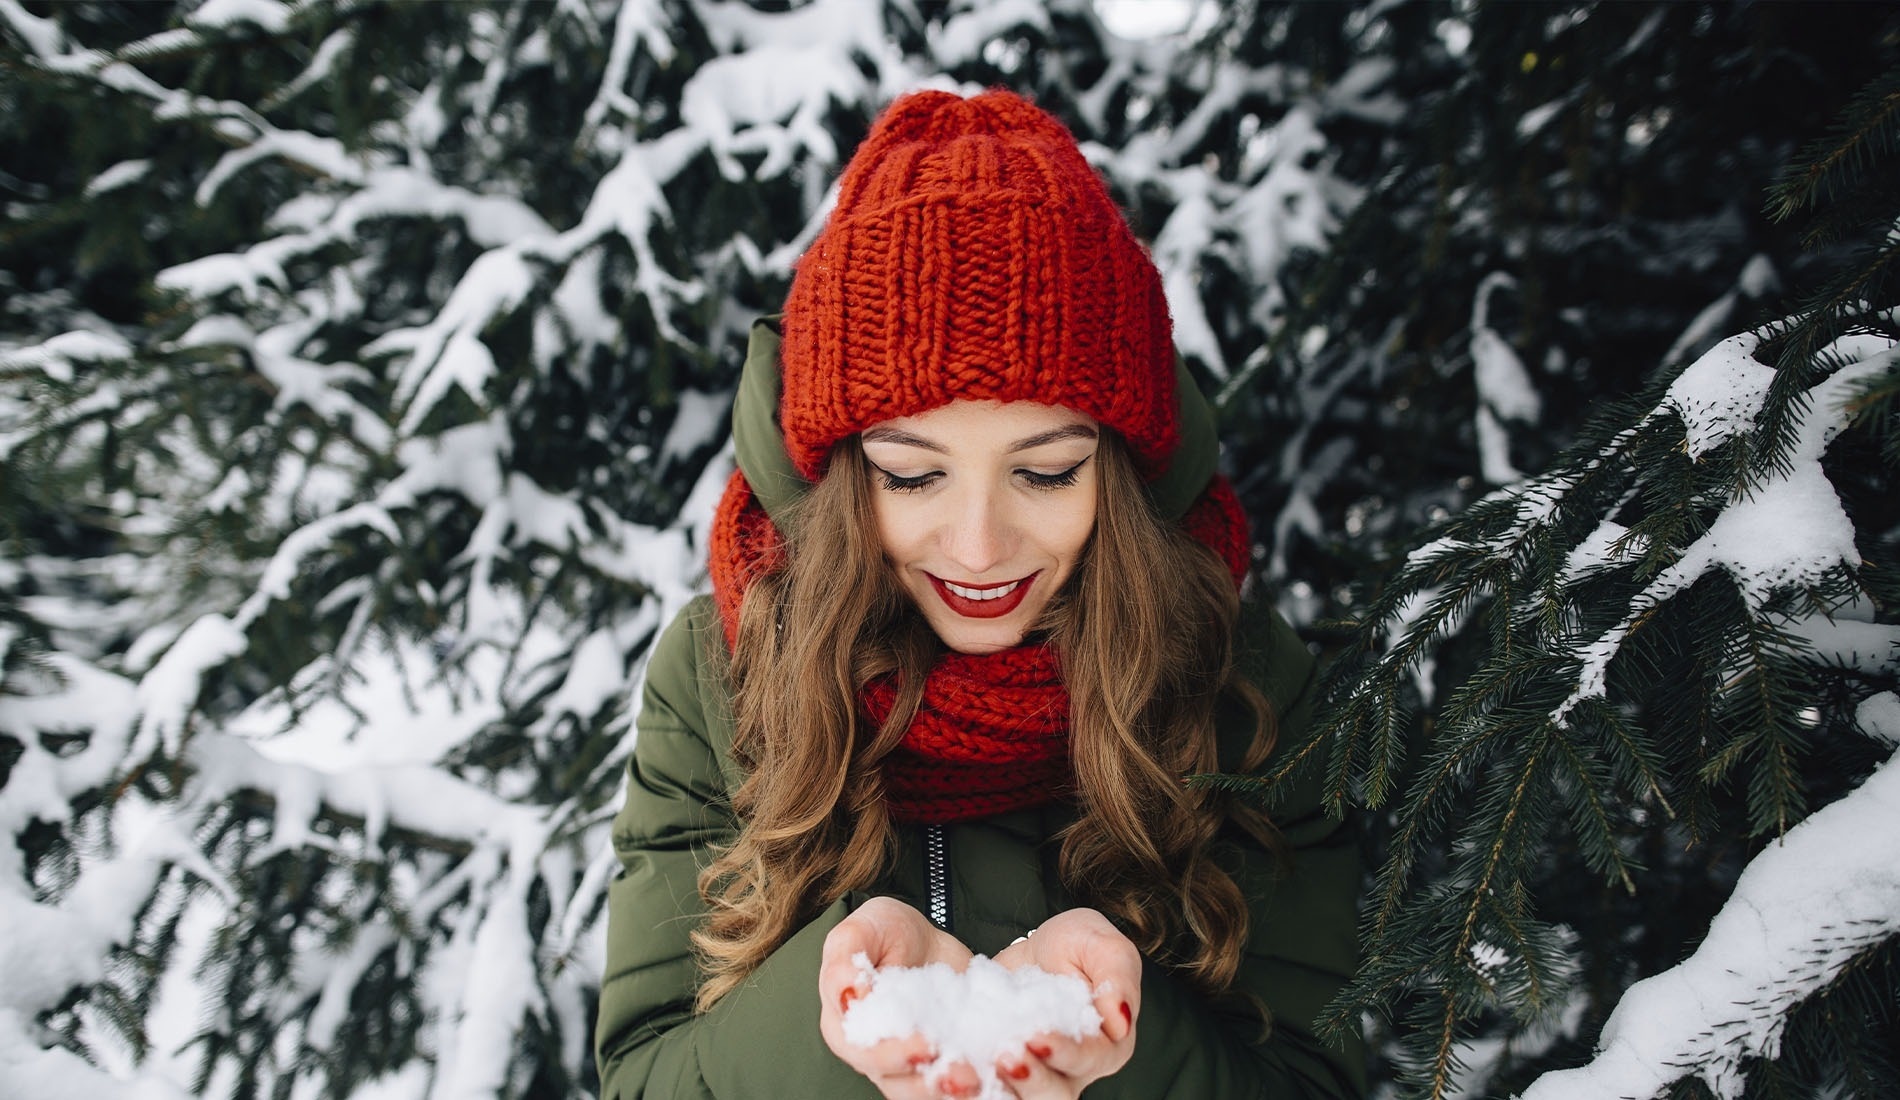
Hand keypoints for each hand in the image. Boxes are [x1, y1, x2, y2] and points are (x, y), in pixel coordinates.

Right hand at [819, 897, 979, 1098]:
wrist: (927, 941)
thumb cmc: (884, 931)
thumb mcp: (862, 929)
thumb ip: (845, 959)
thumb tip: (848, 995)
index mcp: (845, 1026)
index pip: (863, 1051)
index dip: (892, 1054)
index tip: (924, 1045)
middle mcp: (873, 1054)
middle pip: (895, 1082)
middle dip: (928, 1082)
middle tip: (962, 1073)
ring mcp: (908, 1065)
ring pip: (923, 1091)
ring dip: (950, 1091)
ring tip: (978, 1081)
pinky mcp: (942, 1064)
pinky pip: (952, 1085)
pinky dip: (974, 1086)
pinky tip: (994, 1080)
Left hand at [988, 908, 1141, 1098]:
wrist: (1033, 947)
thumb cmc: (1077, 944)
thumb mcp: (1102, 945)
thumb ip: (1117, 977)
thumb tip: (1120, 1021)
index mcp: (1107, 1045)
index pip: (1090, 1059)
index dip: (1065, 1053)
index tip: (1038, 1035)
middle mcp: (1072, 1070)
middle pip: (1056, 1093)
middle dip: (1032, 1079)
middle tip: (1005, 1055)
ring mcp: (1034, 1074)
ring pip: (1020, 1099)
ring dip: (1001, 1088)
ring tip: (979, 1064)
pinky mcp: (998, 1071)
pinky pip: (986, 1088)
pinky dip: (971, 1084)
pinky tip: (952, 1068)